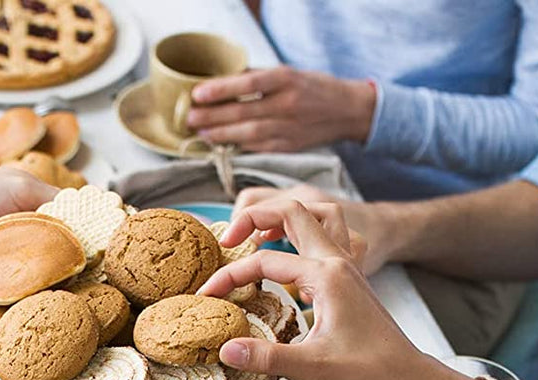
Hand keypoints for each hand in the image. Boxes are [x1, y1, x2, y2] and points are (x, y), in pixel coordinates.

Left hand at [188, 66, 376, 152]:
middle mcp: (287, 105)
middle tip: (189, 119)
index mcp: (287, 79)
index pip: (248, 85)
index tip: (198, 93)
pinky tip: (221, 144)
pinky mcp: (288, 147)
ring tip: (200, 134)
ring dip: (221, 135)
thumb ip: (259, 79)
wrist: (348, 110)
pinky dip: (238, 146)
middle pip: (243, 113)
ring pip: (248, 134)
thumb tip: (223, 82)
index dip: (221, 90)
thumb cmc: (313, 87)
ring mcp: (288, 129)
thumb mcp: (289, 74)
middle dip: (213, 117)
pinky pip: (258, 147)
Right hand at [199, 200, 503, 379]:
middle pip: (294, 213)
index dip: (231, 276)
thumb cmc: (365, 371)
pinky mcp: (350, 279)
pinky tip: (287, 262)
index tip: (207, 296)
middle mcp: (337, 261)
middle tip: (227, 237)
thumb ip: (265, 358)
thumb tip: (224, 349)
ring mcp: (346, 267)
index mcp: (326, 276)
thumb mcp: (309, 368)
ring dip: (283, 218)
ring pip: (314, 218)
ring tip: (256, 235)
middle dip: (255, 217)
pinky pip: (325, 239)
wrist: (406, 375)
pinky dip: (301, 237)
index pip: (265, 262)